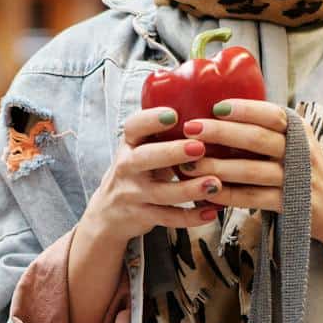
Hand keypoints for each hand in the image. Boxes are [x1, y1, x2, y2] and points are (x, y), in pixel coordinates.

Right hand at [83, 104, 225, 245]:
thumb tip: (207, 103)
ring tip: (215, 183)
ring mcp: (133, 194)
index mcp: (129, 145)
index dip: (151, 120)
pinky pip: (167, 218)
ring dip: (189, 189)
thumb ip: (162, 134)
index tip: (173, 114)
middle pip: (145, 158)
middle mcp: (127, 168)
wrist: (107, 213)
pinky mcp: (142, 216)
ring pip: (160, 193)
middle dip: (172, 152)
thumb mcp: (139, 149)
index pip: (133, 127)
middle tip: (199, 147)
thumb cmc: (136, 172)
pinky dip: (190, 217)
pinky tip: (211, 212)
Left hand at [181, 100, 322, 242]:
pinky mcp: (291, 205)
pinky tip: (205, 192)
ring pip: (251, 170)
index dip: (244, 109)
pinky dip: (228, 195)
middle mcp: (300, 151)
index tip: (216, 106)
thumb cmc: (304, 171)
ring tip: (188, 164)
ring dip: (217, 166)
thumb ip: (267, 130)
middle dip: (221, 132)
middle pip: (257, 138)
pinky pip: (253, 198)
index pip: (271, 114)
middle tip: (190, 128)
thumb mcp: (295, 143)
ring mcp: (296, 179)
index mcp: (298, 131)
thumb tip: (219, 113)